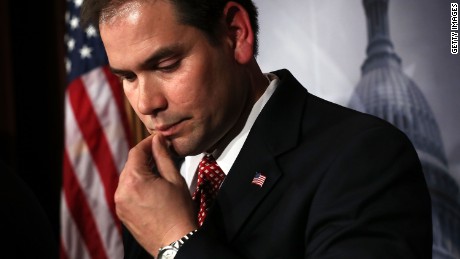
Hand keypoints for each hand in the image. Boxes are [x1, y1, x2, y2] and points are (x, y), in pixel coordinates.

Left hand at [115, 134, 197, 256]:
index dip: (147, 142)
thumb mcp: (174, 179)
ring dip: (140, 171)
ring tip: (157, 172)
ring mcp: (120, 204)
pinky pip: (126, 192)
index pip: (136, 151)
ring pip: (127, 178)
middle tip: (160, 153)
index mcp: (134, 180)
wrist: (176, 242)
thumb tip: (158, 140)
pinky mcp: (122, 213)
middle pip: (130, 164)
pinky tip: (151, 188)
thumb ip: (163, 156)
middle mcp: (121, 191)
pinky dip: (136, 186)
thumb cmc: (179, 211)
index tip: (158, 139)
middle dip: (144, 157)